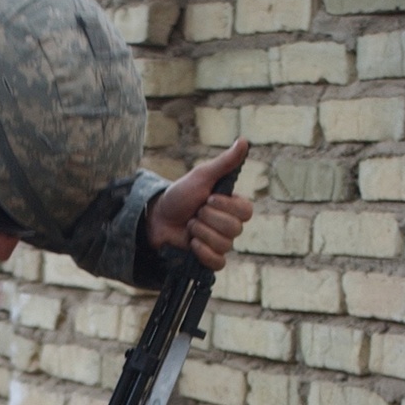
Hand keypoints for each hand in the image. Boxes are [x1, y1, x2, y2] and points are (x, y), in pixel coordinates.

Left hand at [146, 138, 252, 270]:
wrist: (158, 218)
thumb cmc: (180, 196)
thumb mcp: (201, 176)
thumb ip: (224, 163)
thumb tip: (244, 141)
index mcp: (233, 206)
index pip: (246, 212)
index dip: (226, 207)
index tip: (208, 198)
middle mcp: (230, 226)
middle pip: (234, 229)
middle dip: (208, 219)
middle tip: (195, 212)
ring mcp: (220, 243)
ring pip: (224, 245)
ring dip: (201, 233)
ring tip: (190, 225)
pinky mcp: (209, 258)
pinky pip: (218, 263)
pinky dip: (204, 253)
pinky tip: (192, 244)